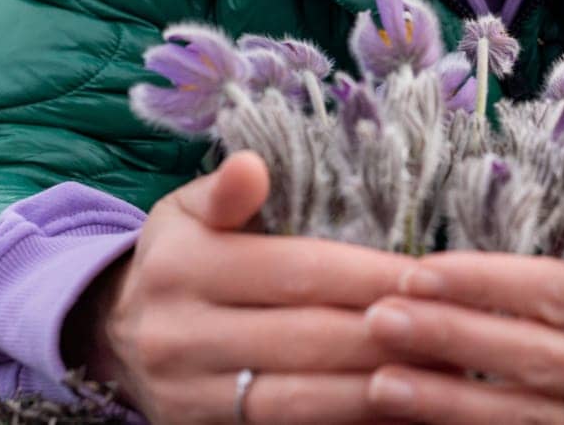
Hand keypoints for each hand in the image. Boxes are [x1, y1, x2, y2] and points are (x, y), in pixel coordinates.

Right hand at [63, 151, 430, 423]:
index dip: (366, 275)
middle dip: (386, 335)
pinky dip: (347, 423)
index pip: (295, 272)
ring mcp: (190, 397)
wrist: (112, 337)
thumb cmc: (179, 258)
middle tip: (452, 326)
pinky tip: (399, 409)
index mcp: (184, 268)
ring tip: (439, 372)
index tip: (428, 275)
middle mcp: (181, 336)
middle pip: (305, 339)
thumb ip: (226, 192)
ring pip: (298, 401)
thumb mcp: (187, 211)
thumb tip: (253, 165)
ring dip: (375, 390)